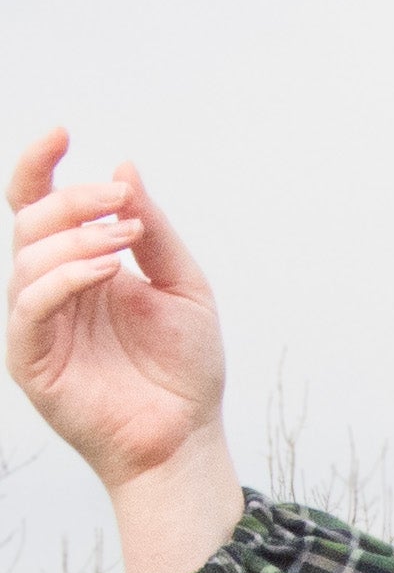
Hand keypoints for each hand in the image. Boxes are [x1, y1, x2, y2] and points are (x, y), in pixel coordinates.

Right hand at [8, 130, 243, 572]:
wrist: (186, 440)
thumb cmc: (185, 372)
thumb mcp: (183, 286)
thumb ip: (152, 230)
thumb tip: (124, 168)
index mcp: (81, 268)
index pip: (41, 205)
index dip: (40, 165)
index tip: (63, 133)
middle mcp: (53, 291)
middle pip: (31, 222)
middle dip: (74, 201)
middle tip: (119, 202)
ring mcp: (39, 325)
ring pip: (29, 258)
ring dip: (76, 239)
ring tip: (122, 242)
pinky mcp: (32, 360)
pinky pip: (31, 305)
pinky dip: (65, 279)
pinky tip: (106, 273)